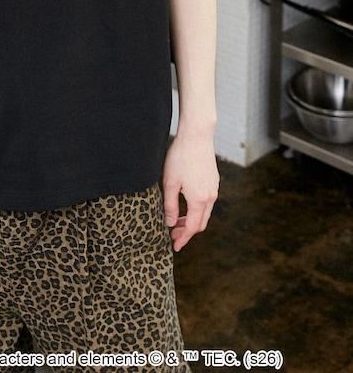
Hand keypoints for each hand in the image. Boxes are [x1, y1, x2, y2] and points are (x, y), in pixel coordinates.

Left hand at [162, 126, 219, 252]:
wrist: (197, 136)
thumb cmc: (180, 157)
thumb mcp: (170, 183)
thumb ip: (170, 205)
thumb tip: (171, 223)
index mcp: (199, 200)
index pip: (192, 228)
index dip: (183, 239)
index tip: (174, 247)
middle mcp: (210, 197)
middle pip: (201, 223)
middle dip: (187, 232)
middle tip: (173, 235)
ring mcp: (214, 188)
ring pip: (204, 213)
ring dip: (192, 220)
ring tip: (176, 221)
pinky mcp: (213, 181)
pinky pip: (207, 202)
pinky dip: (197, 210)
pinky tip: (185, 205)